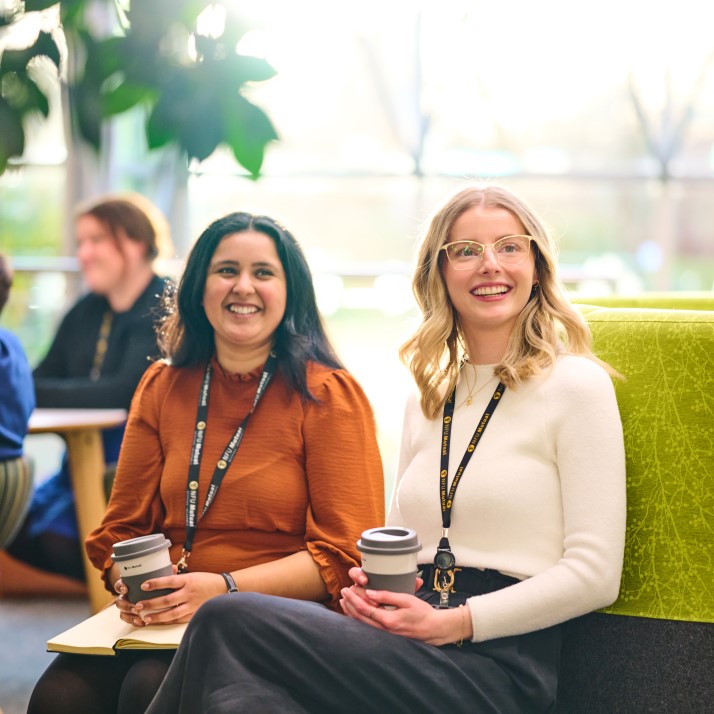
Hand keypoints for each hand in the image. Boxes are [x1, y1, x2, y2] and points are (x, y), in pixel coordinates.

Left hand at [115, 570, 225, 626]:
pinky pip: (178, 620)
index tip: (143, 585)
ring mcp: (192, 605)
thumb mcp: (193, 574)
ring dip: (157, 616)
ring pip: (172, 613)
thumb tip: (166, 569)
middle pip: (167, 600)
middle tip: (138, 605)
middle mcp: (189, 593)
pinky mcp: (193, 614)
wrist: (223, 589)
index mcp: (188, 580)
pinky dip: (167, 621)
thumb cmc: (206, 580)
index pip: (169, 581)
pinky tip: (158, 622)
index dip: (156, 583)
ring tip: (145, 618)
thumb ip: (178, 576)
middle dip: (151, 603)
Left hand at [340, 570, 468, 645]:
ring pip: (363, 624)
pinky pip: (369, 627)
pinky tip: (357, 613)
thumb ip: (387, 596)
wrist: (434, 629)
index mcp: (388, 620)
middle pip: (360, 618)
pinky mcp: (388, 634)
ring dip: (352, 612)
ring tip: (344, 602)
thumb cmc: (423, 613)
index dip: (353, 599)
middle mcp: (384, 629)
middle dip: (349, 605)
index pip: (364, 609)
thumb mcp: (407, 599)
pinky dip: (360, 619)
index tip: (347, 589)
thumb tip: (370, 592)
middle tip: (342, 593)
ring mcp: (385, 634)